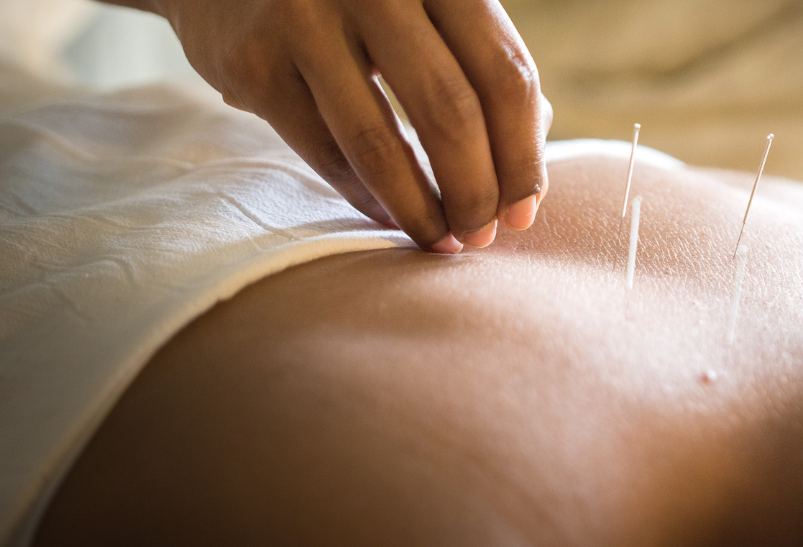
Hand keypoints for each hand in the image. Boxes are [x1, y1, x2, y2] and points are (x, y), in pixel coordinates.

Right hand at [144, 0, 551, 251]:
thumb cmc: (357, 5)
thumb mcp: (426, 12)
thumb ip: (481, 73)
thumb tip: (526, 177)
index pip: (504, 72)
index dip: (522, 154)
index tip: (524, 211)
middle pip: (450, 110)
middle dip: (475, 191)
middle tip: (482, 236)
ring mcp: (305, 16)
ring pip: (379, 141)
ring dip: (420, 210)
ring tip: (443, 243)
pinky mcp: (253, 61)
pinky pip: (324, 151)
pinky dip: (366, 198)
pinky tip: (391, 218)